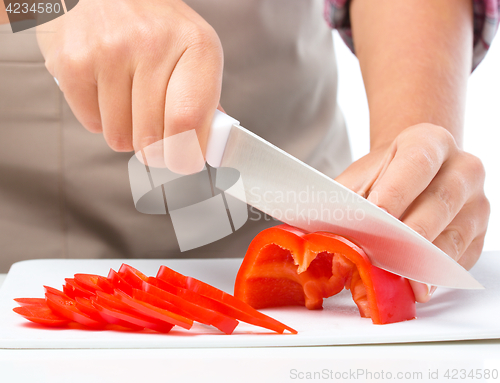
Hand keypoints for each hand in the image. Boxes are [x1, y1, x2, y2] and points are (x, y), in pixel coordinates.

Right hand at [36, 0, 222, 155]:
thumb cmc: (155, 26)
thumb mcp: (193, 50)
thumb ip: (203, 100)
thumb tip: (207, 148)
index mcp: (196, 45)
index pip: (189, 122)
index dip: (186, 156)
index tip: (184, 161)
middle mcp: (153, 45)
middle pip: (153, 139)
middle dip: (156, 147)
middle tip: (155, 129)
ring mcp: (109, 51)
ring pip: (120, 138)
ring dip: (126, 132)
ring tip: (128, 99)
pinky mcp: (73, 61)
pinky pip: (92, 124)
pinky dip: (100, 119)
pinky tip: (106, 90)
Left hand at [336, 123, 489, 302]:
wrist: (411, 175)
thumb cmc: (382, 177)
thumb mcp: (361, 177)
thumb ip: (346, 201)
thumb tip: (328, 231)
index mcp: (430, 142)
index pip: (417, 163)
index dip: (397, 190)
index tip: (377, 215)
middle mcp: (462, 168)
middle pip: (439, 203)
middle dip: (408, 235)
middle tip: (382, 257)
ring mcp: (476, 202)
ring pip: (453, 236)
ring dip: (422, 262)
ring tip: (396, 279)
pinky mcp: (479, 234)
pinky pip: (459, 259)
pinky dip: (434, 275)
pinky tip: (414, 285)